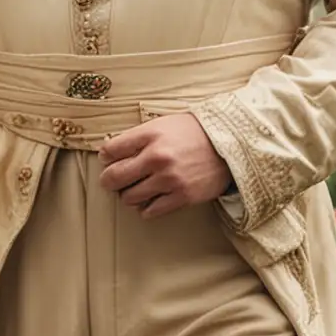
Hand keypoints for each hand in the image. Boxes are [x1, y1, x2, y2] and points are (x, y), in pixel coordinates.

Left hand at [98, 112, 230, 218]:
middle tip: (112, 180)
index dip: (105, 157)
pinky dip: (145, 208)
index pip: (110, 150)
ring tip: (135, 188)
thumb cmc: (193, 132)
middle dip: (108, 180)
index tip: (108, 159)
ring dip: (128, 195)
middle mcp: (157, 157)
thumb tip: (109, 152)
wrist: (230, 144)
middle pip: (114, 177)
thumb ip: (137, 137)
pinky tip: (150, 199)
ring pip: (129, 197)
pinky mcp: (182, 197)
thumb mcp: (162, 124)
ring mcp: (170, 179)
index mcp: (150, 135)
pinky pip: (150, 211)